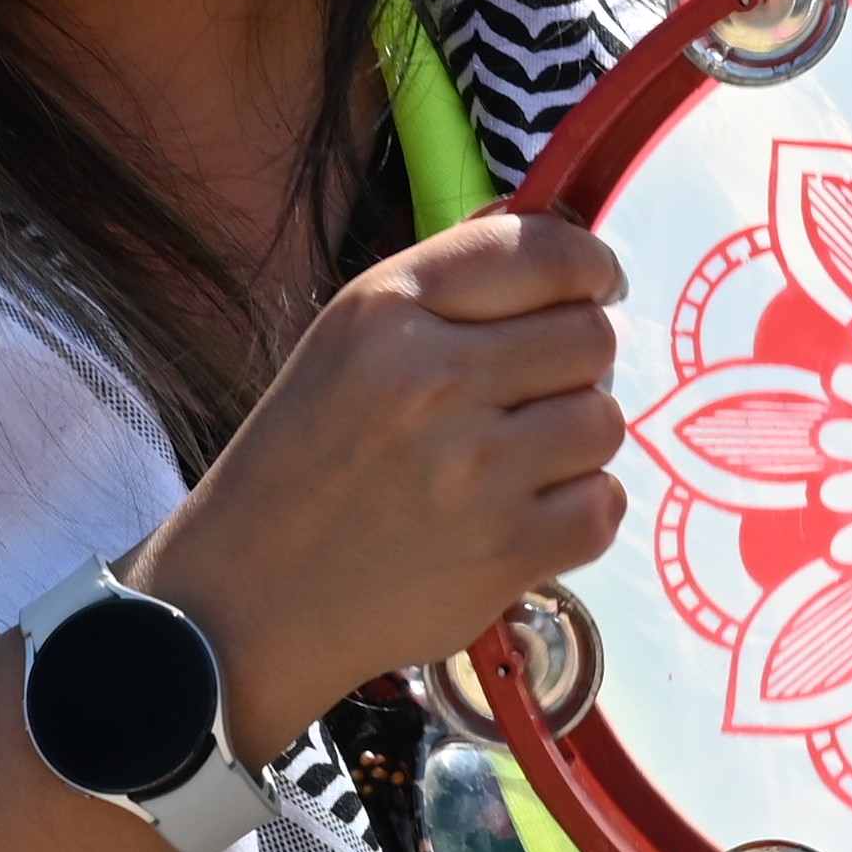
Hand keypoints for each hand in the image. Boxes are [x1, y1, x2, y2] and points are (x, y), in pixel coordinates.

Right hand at [133, 212, 629, 754]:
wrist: (247, 599)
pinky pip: (604, 506)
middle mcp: (433, 377)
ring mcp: (476, 468)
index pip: (540, 251)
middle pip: (590, 337)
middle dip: (576, 363)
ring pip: (604, 422)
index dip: (589, 266)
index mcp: (387, 309)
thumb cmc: (301, 464)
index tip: (596, 288)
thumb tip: (566, 262)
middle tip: (534, 395)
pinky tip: (525, 517)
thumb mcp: (346, 343)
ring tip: (515, 464)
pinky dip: (579, 514)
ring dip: (575, 443)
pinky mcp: (506, 549)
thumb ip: (448, 295)